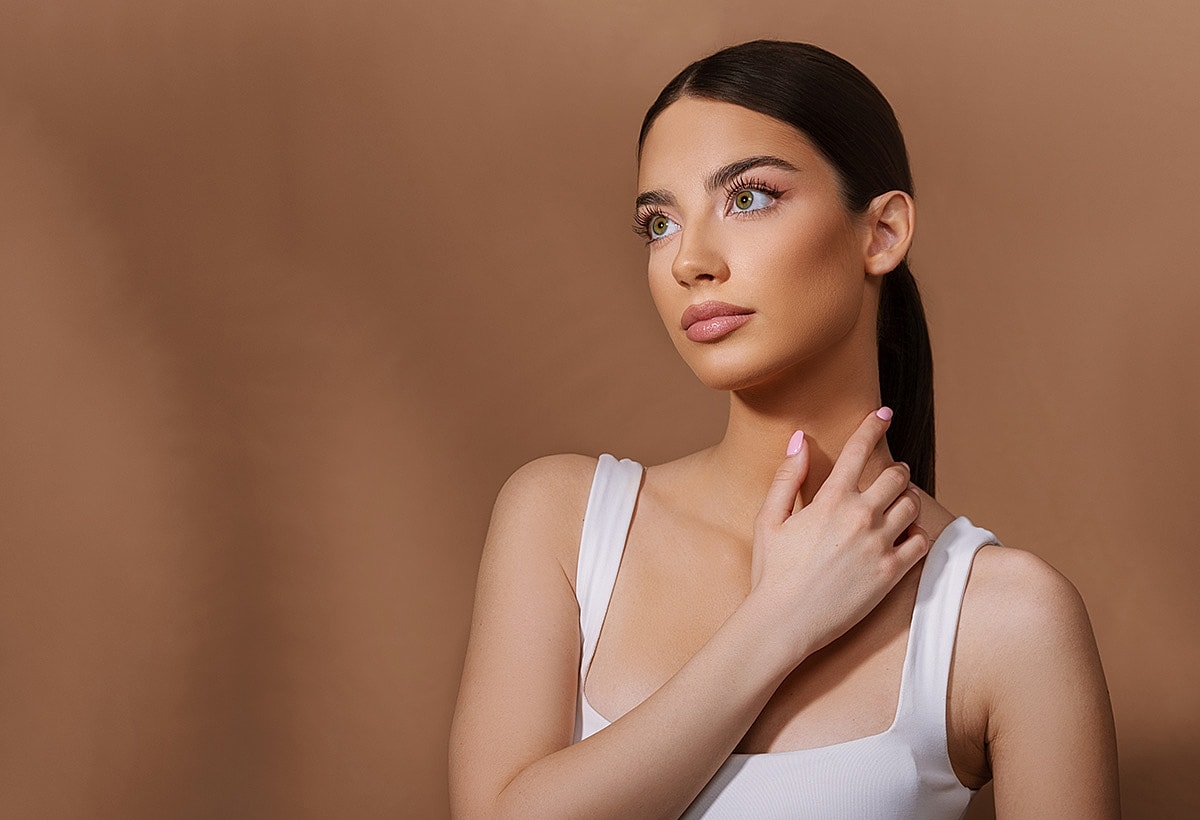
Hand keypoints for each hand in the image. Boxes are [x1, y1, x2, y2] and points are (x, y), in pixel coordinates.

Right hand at [749, 408, 929, 661]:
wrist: (784, 622)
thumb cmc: (771, 571)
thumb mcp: (768, 519)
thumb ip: (787, 477)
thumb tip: (799, 439)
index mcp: (830, 500)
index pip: (858, 450)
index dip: (873, 426)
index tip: (884, 413)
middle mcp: (860, 517)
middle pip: (896, 477)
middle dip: (897, 471)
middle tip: (893, 475)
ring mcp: (879, 546)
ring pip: (912, 506)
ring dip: (908, 499)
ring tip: (898, 505)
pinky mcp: (891, 574)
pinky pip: (920, 542)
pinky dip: (916, 534)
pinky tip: (904, 536)